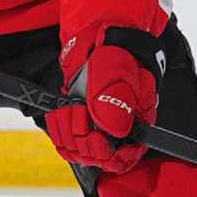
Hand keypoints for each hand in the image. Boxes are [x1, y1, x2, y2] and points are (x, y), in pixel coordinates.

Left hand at [46, 26, 163, 171]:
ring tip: (71, 108)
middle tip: (80, 112)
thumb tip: (114, 130)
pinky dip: (59, 129)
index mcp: (137, 119)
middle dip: (84, 138)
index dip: (111, 155)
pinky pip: (66, 143)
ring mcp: (98, 127)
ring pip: (80, 152)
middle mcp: (119, 128)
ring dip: (69, 132)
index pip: (128, 155)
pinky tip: (61, 112)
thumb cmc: (113, 51)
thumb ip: (115, 98)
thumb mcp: (115, 70)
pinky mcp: (79, 124)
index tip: (97, 138)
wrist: (96, 39)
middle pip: (100, 157)